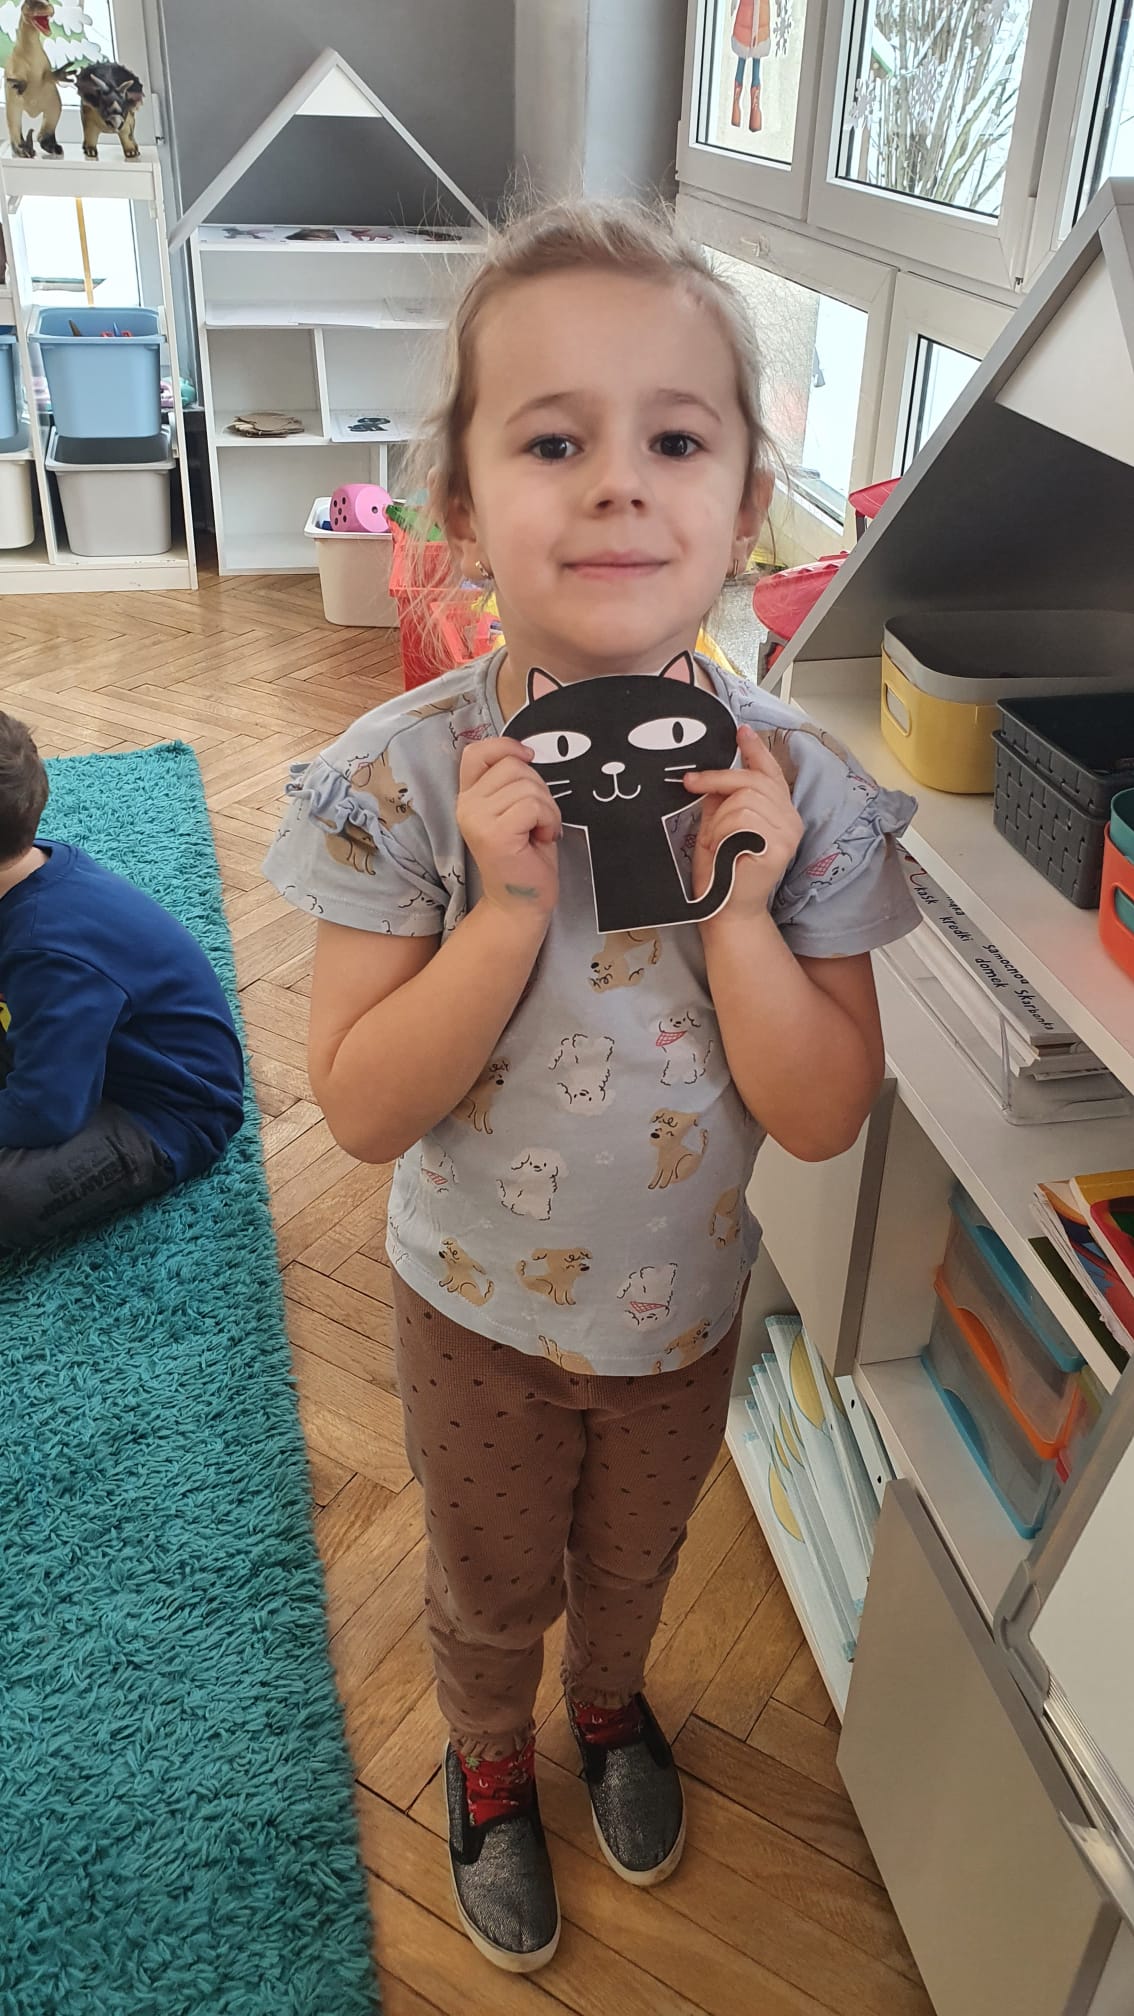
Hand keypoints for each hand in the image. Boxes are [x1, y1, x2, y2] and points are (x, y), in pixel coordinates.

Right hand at [457, 737, 561, 921]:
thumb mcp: (515, 810)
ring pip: (527, 786)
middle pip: (513, 766)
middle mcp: (466, 805)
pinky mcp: (494, 833)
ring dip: (547, 809)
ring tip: (539, 832)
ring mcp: (477, 819)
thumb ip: (511, 783)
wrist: (520, 904)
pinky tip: (542, 839)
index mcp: (469, 797)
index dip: (505, 746)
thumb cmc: (524, 858)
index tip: (528, 757)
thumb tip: (525, 753)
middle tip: (538, 820)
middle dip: (539, 789)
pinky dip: (549, 820)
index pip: (476, 752)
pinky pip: (534, 806)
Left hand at [684, 724, 803, 920]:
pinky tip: (723, 850)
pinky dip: (723, 832)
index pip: (770, 772)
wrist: (724, 910)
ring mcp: (788, 834)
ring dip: (718, 820)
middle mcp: (790, 820)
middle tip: (691, 785)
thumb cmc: (720, 872)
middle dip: (716, 780)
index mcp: (778, 812)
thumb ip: (721, 799)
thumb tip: (713, 774)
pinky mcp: (779, 847)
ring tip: (716, 842)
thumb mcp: (717, 825)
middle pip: (752, 779)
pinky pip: (744, 820)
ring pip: (744, 800)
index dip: (754, 750)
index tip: (741, 732)